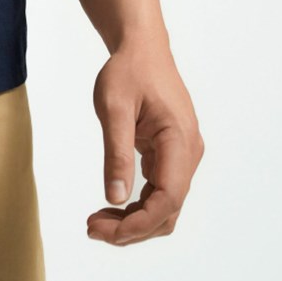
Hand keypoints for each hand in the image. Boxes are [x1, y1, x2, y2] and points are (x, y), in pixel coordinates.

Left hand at [87, 39, 204, 245]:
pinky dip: (137, 206)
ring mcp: (183, 156)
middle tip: (92, 228)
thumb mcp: (113, 108)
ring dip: (135, 221)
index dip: (139, 223)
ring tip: (97, 222)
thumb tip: (115, 197)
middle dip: (133, 228)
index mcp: (180, 140)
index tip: (106, 231)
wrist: (142, 49)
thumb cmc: (128, 72)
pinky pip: (160, 192)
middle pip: (169, 210)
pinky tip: (111, 209)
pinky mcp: (172, 156)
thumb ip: (116, 153)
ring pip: (166, 206)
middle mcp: (189, 152)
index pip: (168, 198)